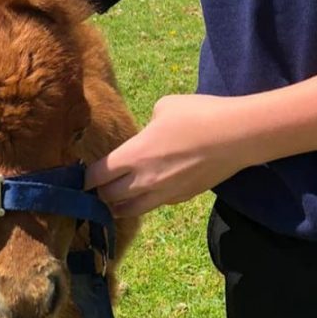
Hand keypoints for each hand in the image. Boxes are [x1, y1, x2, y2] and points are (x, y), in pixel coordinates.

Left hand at [86, 94, 254, 216]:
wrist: (236, 137)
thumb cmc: (199, 115)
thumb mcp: (165, 107)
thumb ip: (147, 125)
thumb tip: (147, 135)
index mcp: (134, 155)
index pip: (96, 176)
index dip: (84, 178)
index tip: (80, 176)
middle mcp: (144, 180)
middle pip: (108, 197)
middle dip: (98, 193)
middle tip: (95, 187)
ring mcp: (164, 193)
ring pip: (129, 210)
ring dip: (118, 205)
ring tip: (114, 198)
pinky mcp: (181, 198)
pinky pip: (154, 205)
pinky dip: (144, 202)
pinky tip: (147, 192)